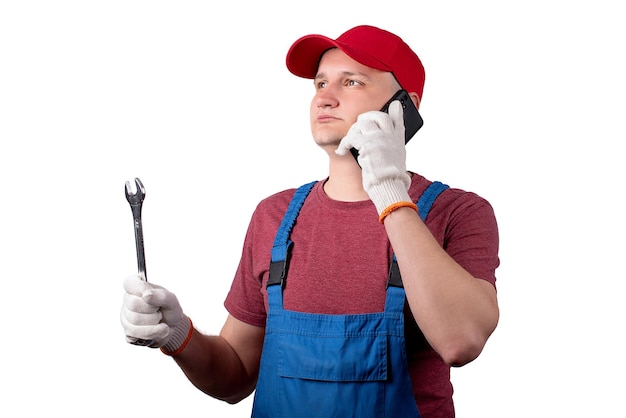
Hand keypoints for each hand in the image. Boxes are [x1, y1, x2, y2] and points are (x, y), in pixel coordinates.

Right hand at [120, 275, 190, 351]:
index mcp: (136, 287)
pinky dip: (153, 332)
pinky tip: (157, 328)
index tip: (150, 294)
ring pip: (134, 321)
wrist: (171, 328)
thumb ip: (161, 296)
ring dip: (154, 322)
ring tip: (158, 319)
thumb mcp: (172, 300)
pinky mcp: (128, 332)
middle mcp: (128, 301)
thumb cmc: (169, 310)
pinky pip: (137, 334)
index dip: (141, 289)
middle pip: (133, 304)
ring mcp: (125, 317)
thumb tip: (146, 295)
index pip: (129, 283)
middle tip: (159, 310)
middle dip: (152, 309)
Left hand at [336, 100, 411, 214]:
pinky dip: (344, 144)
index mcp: (398, 140)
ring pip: (362, 124)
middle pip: (378, 116)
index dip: (396, 111)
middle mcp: (390, 136)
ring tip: (349, 142)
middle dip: (365, 118)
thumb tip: (387, 145)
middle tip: (358, 125)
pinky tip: (341, 150)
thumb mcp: (396, 160)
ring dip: (352, 132)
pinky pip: (351, 137)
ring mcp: (380, 138)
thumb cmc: (389, 177)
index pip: (399, 120)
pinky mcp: (368, 144)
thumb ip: (392, 147)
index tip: (395, 105)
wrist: (388, 185)